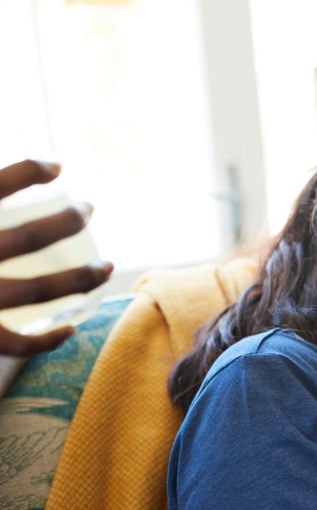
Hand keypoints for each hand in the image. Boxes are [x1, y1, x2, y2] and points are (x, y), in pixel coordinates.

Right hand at [0, 159, 112, 356]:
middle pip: (32, 237)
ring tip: (106, 266)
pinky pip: (17, 343)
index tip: (57, 167)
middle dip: (69, 220)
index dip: (27, 171)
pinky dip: (47, 339)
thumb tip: (42, 174)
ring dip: (81, 278)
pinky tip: (70, 326)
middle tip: (89, 209)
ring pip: (39, 290)